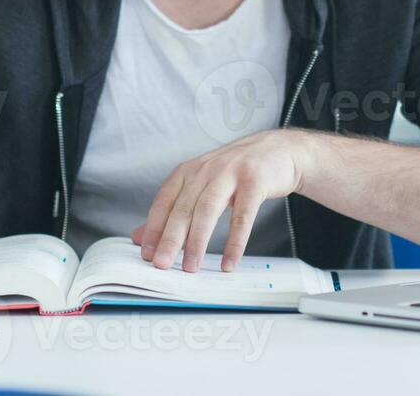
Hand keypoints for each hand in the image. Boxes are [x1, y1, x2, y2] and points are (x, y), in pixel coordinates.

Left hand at [131, 130, 314, 272]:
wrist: (279, 151)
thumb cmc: (237, 172)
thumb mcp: (202, 185)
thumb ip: (174, 209)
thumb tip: (140, 237)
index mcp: (189, 171)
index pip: (164, 200)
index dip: (154, 227)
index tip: (146, 253)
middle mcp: (206, 170)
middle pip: (184, 207)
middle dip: (171, 238)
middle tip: (161, 264)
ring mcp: (231, 173)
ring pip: (208, 210)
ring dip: (197, 241)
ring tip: (191, 267)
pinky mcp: (255, 181)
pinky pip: (242, 216)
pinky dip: (235, 242)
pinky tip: (229, 262)